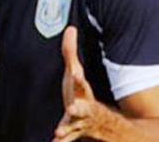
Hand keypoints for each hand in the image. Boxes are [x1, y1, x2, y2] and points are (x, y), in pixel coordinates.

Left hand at [53, 26, 98, 141]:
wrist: (99, 119)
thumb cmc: (81, 91)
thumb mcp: (75, 72)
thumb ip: (70, 51)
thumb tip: (70, 28)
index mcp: (82, 91)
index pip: (80, 83)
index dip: (78, 77)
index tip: (75, 72)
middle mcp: (83, 107)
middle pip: (82, 106)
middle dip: (77, 107)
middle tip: (71, 107)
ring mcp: (79, 121)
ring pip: (74, 126)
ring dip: (67, 129)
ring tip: (58, 132)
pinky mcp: (73, 132)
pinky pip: (67, 138)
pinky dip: (61, 141)